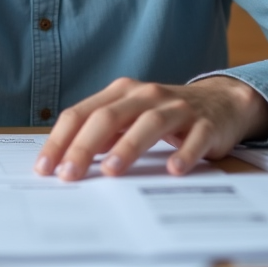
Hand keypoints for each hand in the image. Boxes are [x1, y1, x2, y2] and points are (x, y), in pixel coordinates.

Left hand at [34, 76, 267, 181]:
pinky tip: (173, 169)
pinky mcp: (206, 124)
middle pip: (109, 116)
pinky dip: (184, 153)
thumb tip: (65, 159)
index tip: (45, 167)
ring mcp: (177, 108)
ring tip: (111, 170)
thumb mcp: (130, 116)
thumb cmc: (165, 115)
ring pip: (149, 123)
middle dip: (85, 146)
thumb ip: (101, 132)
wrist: (222, 102)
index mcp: (121, 92)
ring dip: (128, 146)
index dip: (61, 139)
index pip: (82, 113)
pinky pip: (195, 138)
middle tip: (68, 175)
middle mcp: (146, 95)